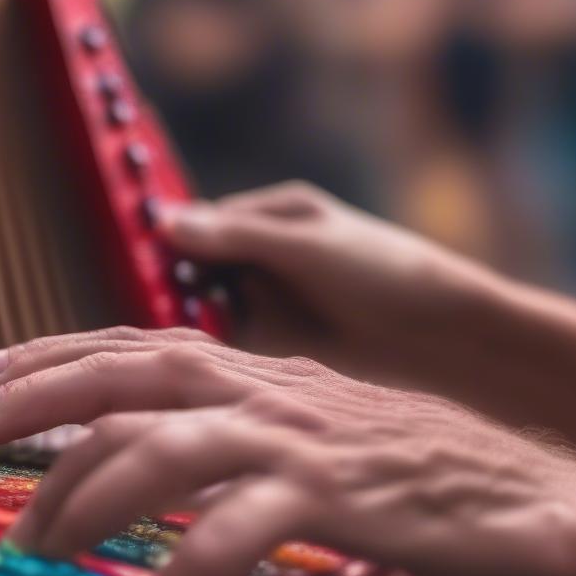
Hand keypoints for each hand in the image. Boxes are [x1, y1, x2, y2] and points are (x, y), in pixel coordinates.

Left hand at [0, 328, 575, 575]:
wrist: (519, 490)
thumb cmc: (404, 468)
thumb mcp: (307, 430)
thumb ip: (236, 425)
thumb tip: (155, 444)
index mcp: (260, 372)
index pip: (139, 343)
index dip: (57, 351)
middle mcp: (269, 388)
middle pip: (135, 369)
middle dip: (42, 392)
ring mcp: (299, 437)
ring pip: (167, 443)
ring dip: (90, 490)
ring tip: (40, 546)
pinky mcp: (335, 493)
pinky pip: (239, 530)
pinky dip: (188, 574)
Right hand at [159, 182, 490, 381]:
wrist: (442, 339)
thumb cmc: (383, 272)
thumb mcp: (308, 245)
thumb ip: (238, 236)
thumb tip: (165, 222)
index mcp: (274, 216)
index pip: (202, 222)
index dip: (168, 241)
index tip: (133, 258)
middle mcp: (264, 256)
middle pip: (197, 267)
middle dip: (172, 283)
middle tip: (143, 302)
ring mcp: (269, 302)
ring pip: (207, 307)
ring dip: (187, 319)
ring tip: (160, 333)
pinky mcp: (276, 346)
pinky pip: (227, 343)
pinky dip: (209, 349)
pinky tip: (189, 359)